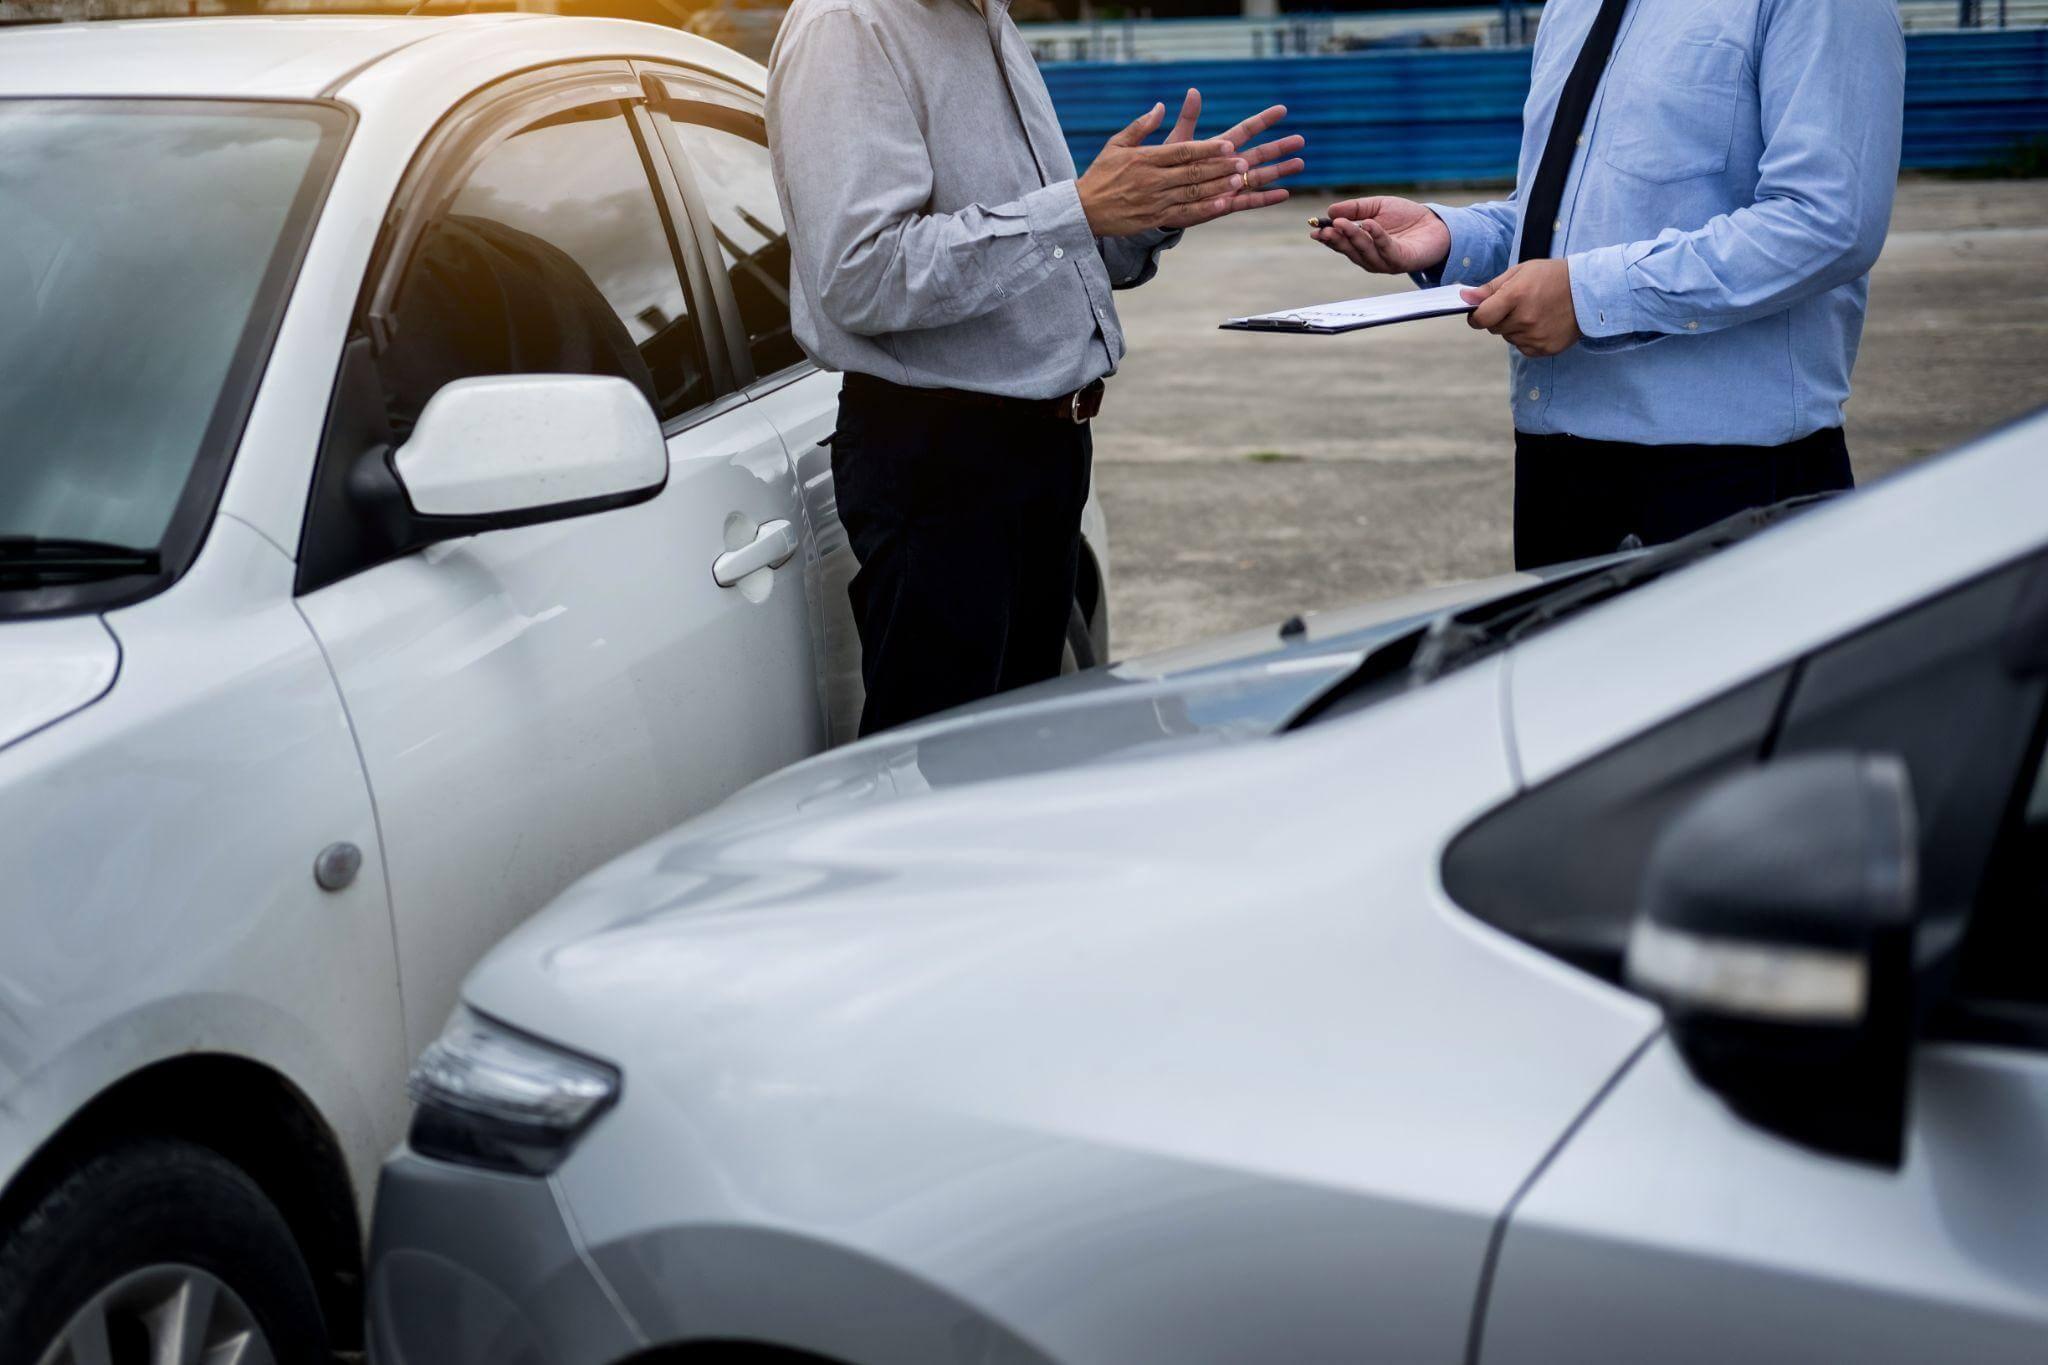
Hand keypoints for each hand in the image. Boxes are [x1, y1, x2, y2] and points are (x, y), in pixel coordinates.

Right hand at [1079, 103, 1246, 237]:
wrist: (1083, 210)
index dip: (1207, 148)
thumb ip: (1140, 126)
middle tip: (1242, 161)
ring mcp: (1155, 200)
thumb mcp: (1116, 144)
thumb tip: (1160, 107)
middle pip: (1193, 171)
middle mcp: (1152, 179)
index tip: (1227, 145)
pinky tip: (1222, 204)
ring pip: (1193, 192)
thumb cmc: (1100, 174)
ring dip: (1218, 186)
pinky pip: (1184, 213)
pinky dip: (1204, 208)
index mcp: (1145, 159)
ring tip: (1239, 179)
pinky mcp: (1154, 217)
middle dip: (1220, 166)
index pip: (1182, 151)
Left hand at [1152, 90, 1306, 229]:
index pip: (1246, 130)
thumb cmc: (1166, 167)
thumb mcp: (1177, 142)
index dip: (1263, 120)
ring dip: (1280, 170)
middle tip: (1300, 139)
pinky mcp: (1226, 204)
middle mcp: (1229, 165)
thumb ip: (1188, 119)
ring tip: (1300, 163)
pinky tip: (1285, 194)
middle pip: (1260, 153)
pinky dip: (1266, 198)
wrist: (1158, 197)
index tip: (1282, 109)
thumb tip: (1193, 90)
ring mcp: (1230, 184)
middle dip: (1279, 147)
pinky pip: (1249, 201)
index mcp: (1220, 147)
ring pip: (1260, 176)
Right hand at [1311, 196, 1449, 274]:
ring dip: (1352, 237)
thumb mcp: (1377, 206)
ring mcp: (1385, 262)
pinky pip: (1386, 249)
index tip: (1314, 230)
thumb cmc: (1407, 217)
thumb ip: (1355, 208)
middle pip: (1349, 251)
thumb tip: (1330, 211)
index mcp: (1363, 246)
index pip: (1341, 244)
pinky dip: (1376, 236)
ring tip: (1342, 223)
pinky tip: (1368, 224)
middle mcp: (1371, 258)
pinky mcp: (1401, 261)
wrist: (1437, 224)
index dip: (1327, 238)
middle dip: (1336, 239)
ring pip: (1364, 252)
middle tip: (1325, 229)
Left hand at [1463, 260, 1581, 356]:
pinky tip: (1541, 323)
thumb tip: (1465, 298)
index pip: (1481, 318)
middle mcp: (1525, 319)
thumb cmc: (1551, 276)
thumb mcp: (1520, 272)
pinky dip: (1527, 338)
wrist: (1588, 290)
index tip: (1480, 313)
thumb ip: (1490, 288)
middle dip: (1499, 318)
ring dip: (1515, 328)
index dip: (1477, 316)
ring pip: (1509, 338)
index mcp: (1515, 296)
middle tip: (1518, 304)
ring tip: (1534, 311)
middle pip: (1494, 328)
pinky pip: (1523, 348)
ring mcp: (1536, 336)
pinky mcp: (1545, 349)